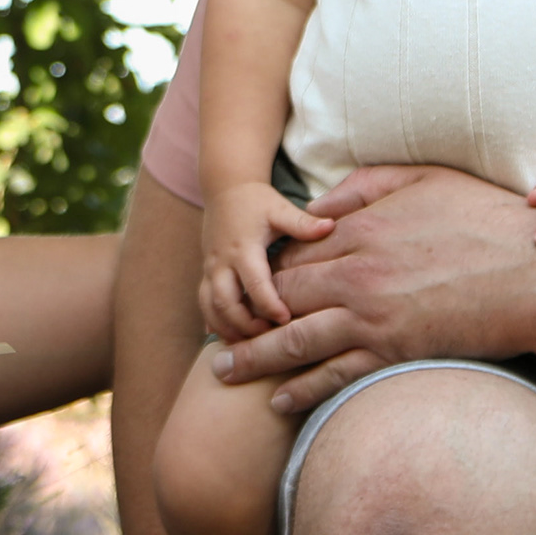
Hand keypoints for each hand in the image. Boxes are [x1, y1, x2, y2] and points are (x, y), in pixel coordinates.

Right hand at [200, 181, 334, 338]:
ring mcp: (210, 269)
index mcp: (243, 248)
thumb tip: (331, 226)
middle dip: (245, 325)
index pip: (254, 283)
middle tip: (270, 338)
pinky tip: (231, 340)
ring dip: (228, 329)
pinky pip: (204, 304)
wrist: (225, 189)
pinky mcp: (205, 274)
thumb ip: (303, 222)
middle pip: (226, 303)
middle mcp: (222, 262)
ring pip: (210, 308)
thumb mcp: (280, 208)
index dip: (269, 305)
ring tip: (250, 345)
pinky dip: (215, 323)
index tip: (286, 320)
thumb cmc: (257, 201)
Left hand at [211, 166, 535, 415]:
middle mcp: (358, 273)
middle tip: (215, 333)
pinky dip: (303, 390)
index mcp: (362, 228)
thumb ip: (366, 185)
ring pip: (296, 339)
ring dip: (255, 358)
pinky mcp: (395, 352)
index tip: (244, 283)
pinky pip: (336, 375)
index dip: (263, 271)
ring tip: (224, 372)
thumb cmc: (488, 219)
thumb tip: (320, 205)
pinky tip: (278, 401)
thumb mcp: (425, 179)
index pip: (294, 251)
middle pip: (282, 296)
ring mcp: (374, 316)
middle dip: (245, 315)